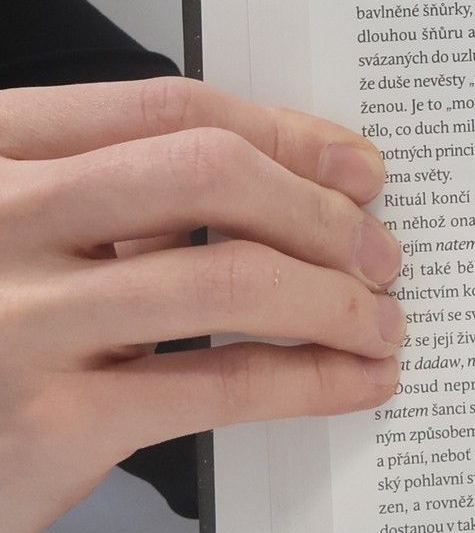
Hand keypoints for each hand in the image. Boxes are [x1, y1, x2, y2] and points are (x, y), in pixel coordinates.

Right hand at [0, 78, 404, 532]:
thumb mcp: (26, 234)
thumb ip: (122, 198)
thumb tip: (298, 185)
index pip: (168, 110)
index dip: (285, 134)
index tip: (356, 168)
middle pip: (208, 174)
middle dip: (319, 213)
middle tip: (379, 252)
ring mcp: (19, 320)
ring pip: (230, 279)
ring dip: (335, 301)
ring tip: (380, 322)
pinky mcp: (52, 423)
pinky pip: (222, 384)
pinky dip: (312, 380)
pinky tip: (353, 380)